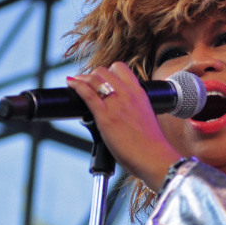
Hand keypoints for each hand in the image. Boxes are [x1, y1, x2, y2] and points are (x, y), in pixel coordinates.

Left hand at [66, 63, 181, 189]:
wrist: (154, 156)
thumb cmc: (150, 143)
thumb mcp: (146, 116)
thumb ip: (134, 108)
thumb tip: (122, 111)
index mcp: (139, 93)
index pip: (120, 68)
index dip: (108, 71)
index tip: (102, 79)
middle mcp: (127, 94)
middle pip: (103, 71)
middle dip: (92, 75)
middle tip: (86, 84)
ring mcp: (116, 104)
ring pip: (94, 78)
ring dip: (82, 79)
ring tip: (76, 83)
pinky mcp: (105, 116)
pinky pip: (87, 94)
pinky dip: (76, 86)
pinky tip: (71, 85)